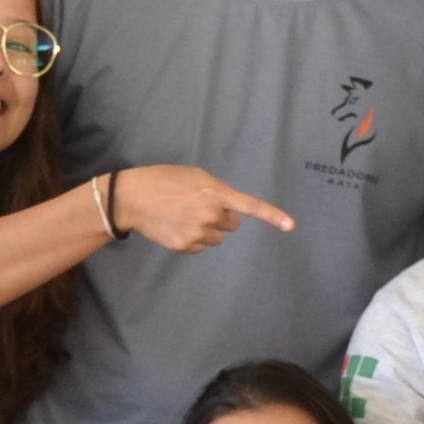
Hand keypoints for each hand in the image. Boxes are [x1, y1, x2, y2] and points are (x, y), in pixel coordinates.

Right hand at [112, 167, 297, 254]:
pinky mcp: (185, 246)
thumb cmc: (163, 180)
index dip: (272, 216)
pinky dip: (192, 239)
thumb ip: (215, 191)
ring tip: (184, 216)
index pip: (249, 206)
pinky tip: (176, 226)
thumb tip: (226, 208)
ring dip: (207, 229)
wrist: (131, 198)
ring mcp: (198, 233)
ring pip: (217, 238)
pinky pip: (201, 247)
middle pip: (232, 225)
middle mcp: (210, 214)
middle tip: (198, 206)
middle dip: (221, 217)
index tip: (291, 226)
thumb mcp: (194, 176)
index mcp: (215, 192)